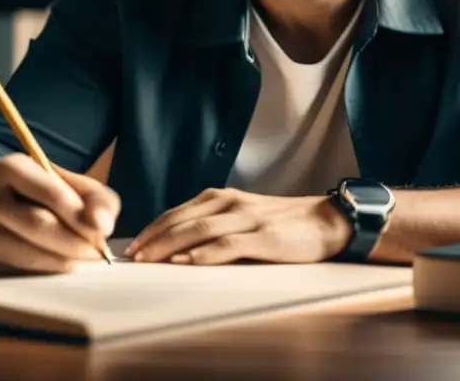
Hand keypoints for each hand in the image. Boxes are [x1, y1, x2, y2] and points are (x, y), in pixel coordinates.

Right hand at [0, 152, 119, 275]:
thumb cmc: (43, 197)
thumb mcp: (73, 187)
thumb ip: (97, 200)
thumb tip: (102, 226)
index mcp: (11, 167)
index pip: (50, 191)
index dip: (80, 214)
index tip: (102, 231)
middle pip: (38, 223)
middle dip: (75, 241)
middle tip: (97, 252)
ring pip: (27, 253)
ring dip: (64, 261)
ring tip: (82, 260)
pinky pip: (18, 274)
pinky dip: (46, 274)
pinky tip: (58, 267)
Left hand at [124, 187, 352, 264]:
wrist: (327, 221)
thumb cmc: (284, 223)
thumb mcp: (245, 216)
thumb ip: (217, 223)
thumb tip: (181, 245)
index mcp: (224, 197)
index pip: (179, 211)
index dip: (154, 227)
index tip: (134, 244)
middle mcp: (231, 203)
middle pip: (183, 219)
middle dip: (154, 237)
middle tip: (132, 255)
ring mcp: (248, 218)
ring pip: (199, 229)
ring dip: (170, 244)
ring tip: (149, 259)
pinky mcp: (264, 237)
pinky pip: (228, 244)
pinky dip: (204, 253)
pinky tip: (187, 261)